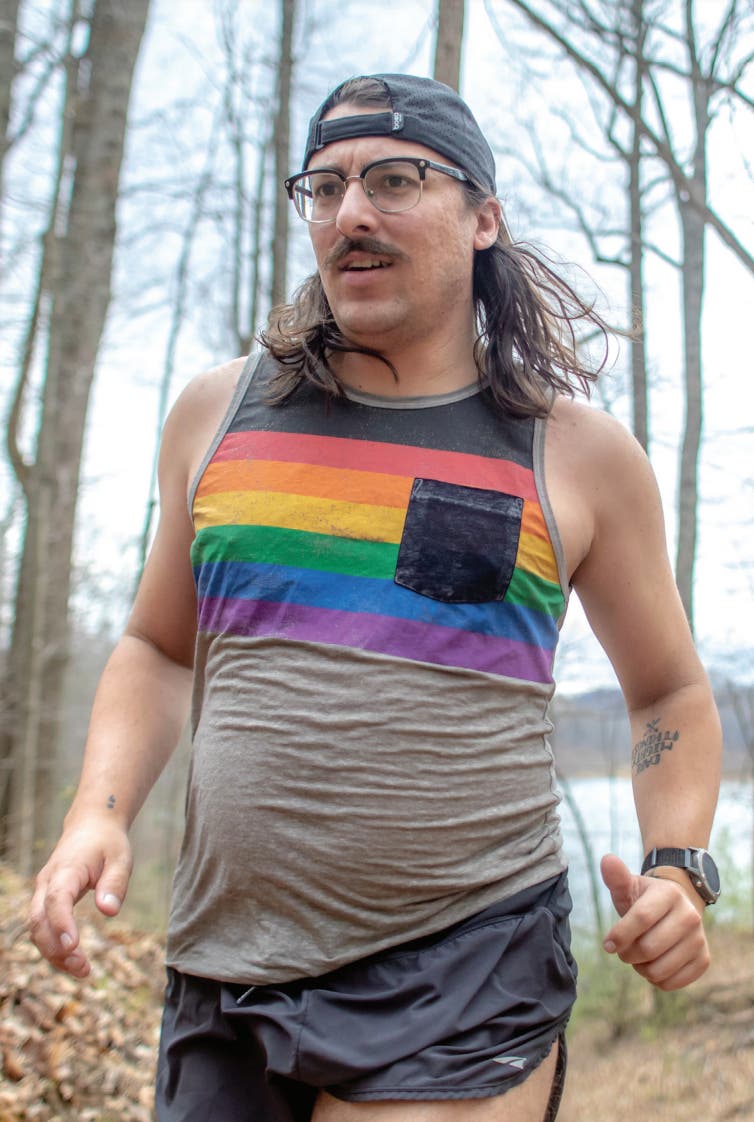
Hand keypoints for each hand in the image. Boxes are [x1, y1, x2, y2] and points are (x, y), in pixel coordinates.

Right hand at [28, 817, 132, 977]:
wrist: (91, 826)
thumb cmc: (108, 843)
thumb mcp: (121, 858)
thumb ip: (115, 883)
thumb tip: (109, 911)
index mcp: (66, 869)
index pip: (56, 898)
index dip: (61, 923)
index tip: (73, 946)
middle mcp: (47, 882)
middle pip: (39, 920)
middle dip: (55, 948)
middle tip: (82, 968)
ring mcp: (43, 892)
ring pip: (37, 928)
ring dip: (53, 953)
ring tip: (82, 970)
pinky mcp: (46, 901)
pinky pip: (43, 927)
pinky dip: (54, 946)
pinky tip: (74, 961)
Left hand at [600, 853, 709, 990]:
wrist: (673, 909)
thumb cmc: (644, 900)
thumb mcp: (629, 887)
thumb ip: (616, 877)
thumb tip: (607, 859)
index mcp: (669, 893)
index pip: (641, 918)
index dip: (620, 935)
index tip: (607, 945)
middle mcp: (690, 915)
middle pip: (649, 947)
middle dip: (628, 954)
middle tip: (624, 950)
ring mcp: (699, 938)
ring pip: (660, 969)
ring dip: (641, 968)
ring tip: (639, 957)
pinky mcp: (704, 959)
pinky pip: (672, 983)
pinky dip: (656, 980)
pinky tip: (654, 965)